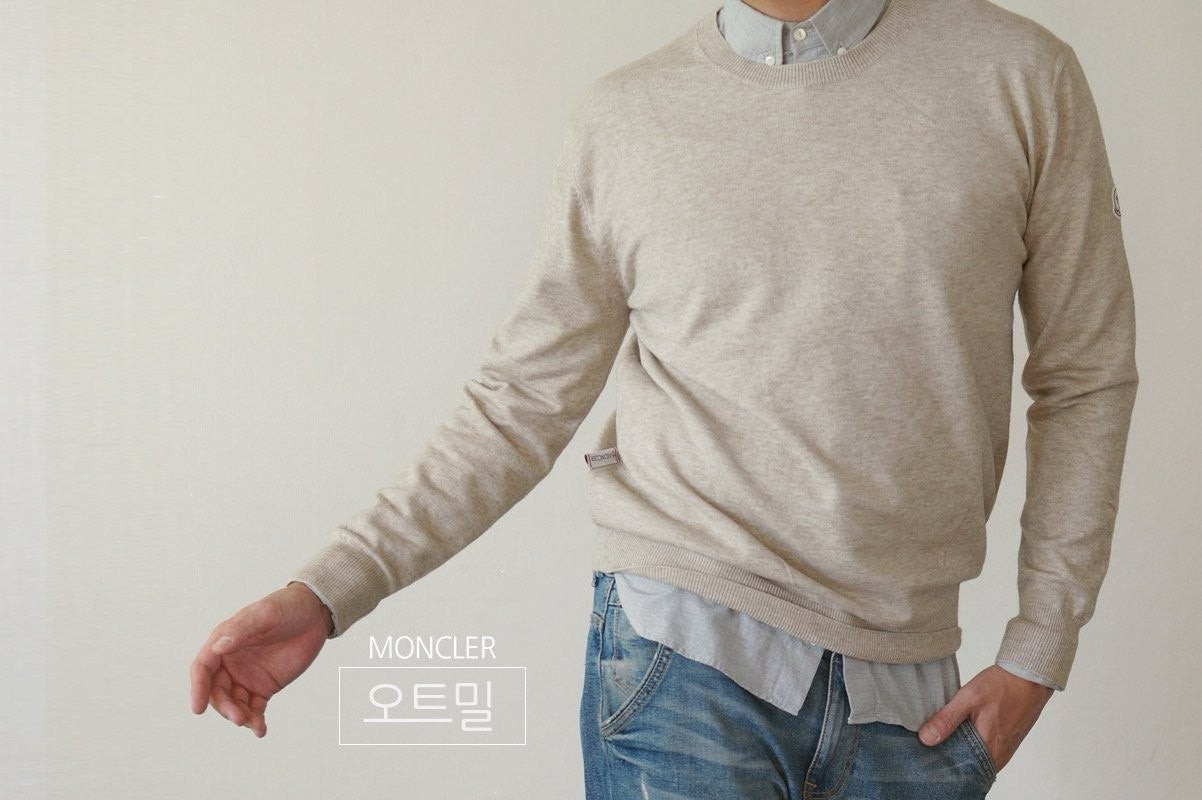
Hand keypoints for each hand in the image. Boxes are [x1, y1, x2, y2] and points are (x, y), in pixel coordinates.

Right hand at [189, 582, 332, 736]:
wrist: (315, 614)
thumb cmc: (287, 607)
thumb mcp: (266, 613)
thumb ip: (242, 629)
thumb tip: (218, 647)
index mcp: (224, 641)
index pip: (203, 667)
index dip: (197, 688)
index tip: (198, 708)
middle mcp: (230, 662)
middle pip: (217, 691)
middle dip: (225, 707)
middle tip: (239, 717)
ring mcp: (246, 676)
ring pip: (234, 703)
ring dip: (240, 716)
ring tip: (255, 725)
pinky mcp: (264, 687)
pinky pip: (254, 708)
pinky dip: (255, 720)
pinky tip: (261, 730)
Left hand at [916, 664, 1053, 773]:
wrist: (1029, 678)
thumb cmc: (1002, 687)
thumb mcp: (969, 698)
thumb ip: (947, 719)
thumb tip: (926, 739)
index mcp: (988, 750)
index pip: (959, 771)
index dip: (940, 764)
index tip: (923, 755)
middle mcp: (998, 757)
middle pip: (966, 766)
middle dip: (947, 757)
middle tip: (928, 745)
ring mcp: (1003, 751)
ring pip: (974, 759)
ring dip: (958, 750)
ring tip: (939, 739)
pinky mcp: (1004, 744)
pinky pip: (982, 751)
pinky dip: (969, 745)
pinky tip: (957, 733)